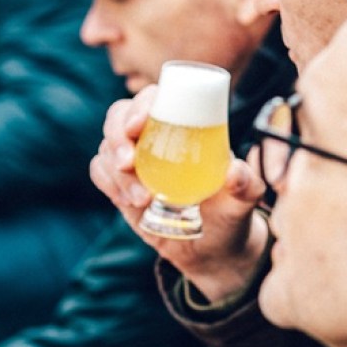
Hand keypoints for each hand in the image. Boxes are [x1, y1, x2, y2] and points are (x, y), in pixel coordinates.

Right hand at [90, 91, 270, 303]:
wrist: (210, 247)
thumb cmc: (229, 212)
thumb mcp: (244, 199)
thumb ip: (246, 184)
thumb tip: (233, 171)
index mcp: (183, 125)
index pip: (154, 98)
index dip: (141, 104)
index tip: (139, 125)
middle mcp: (153, 136)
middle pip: (119, 116)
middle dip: (116, 136)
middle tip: (127, 163)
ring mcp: (133, 160)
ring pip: (106, 147)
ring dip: (116, 172)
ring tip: (141, 199)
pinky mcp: (119, 184)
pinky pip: (100, 173)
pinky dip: (109, 184)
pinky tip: (130, 201)